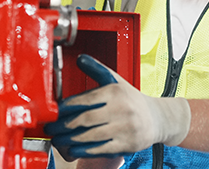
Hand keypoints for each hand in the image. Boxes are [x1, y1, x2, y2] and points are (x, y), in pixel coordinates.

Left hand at [44, 55, 190, 160]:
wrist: (158, 118)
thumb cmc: (131, 99)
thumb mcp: (115, 80)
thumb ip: (96, 69)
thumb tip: (80, 58)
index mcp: (115, 92)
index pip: (85, 100)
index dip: (66, 108)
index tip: (53, 113)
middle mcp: (121, 109)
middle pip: (85, 119)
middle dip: (63, 126)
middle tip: (51, 129)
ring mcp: (125, 128)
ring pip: (91, 136)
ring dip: (70, 140)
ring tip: (57, 140)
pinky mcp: (127, 144)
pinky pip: (101, 149)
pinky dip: (84, 150)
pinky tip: (73, 149)